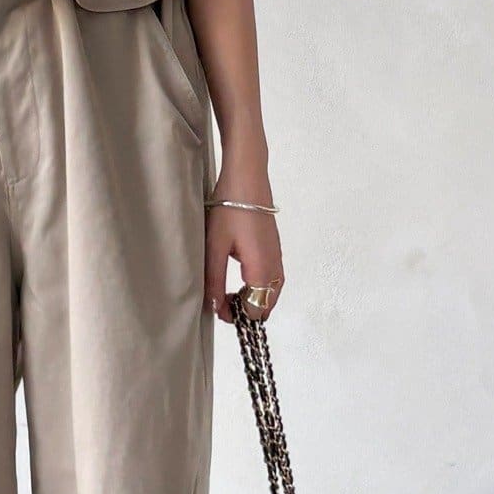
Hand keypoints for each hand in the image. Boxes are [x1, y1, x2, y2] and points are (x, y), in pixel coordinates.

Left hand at [205, 191, 283, 324]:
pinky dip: (257, 287)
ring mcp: (278, 258)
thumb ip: (215, 281)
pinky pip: (271, 280)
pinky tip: (239, 278)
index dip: (236, 316)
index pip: (256, 310)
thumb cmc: (230, 208)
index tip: (217, 309)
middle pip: (267, 305)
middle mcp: (275, 267)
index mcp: (262, 270)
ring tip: (227, 291)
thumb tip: (215, 308)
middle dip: (245, 309)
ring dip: (252, 298)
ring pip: (270, 293)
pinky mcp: (275, 250)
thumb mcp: (215, 247)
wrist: (247, 178)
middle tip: (220, 301)